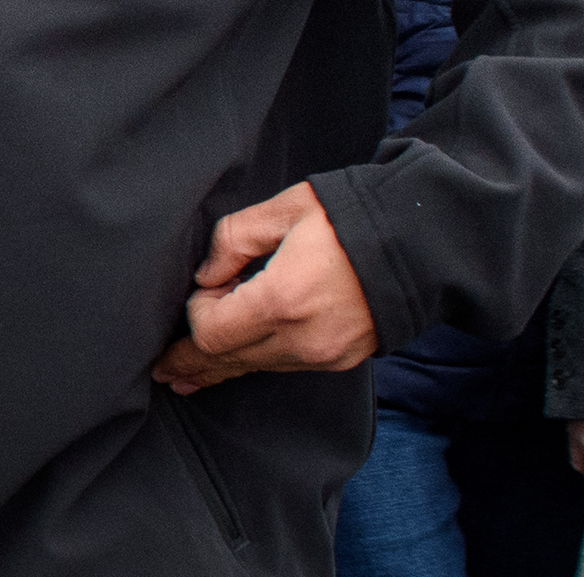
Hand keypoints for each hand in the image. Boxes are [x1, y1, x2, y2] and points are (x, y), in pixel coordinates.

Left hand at [146, 182, 378, 393]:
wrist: (423, 244)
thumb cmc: (352, 217)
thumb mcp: (286, 209)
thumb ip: (234, 239)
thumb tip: (207, 275)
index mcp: (281, 300)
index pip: (212, 332)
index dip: (195, 314)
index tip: (203, 290)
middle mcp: (301, 339)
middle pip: (228, 361)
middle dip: (191, 362)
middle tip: (161, 370)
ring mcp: (323, 355)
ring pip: (256, 368)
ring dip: (223, 366)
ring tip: (188, 374)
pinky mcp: (340, 359)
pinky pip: (285, 366)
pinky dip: (258, 362)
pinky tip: (241, 360)